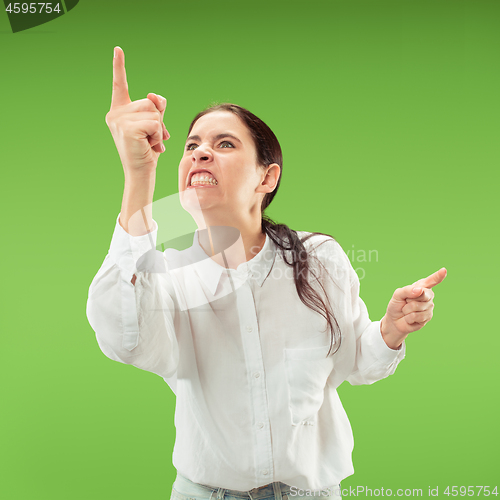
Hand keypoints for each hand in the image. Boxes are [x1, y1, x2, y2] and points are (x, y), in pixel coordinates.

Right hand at [105, 46, 169, 175]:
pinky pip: (154, 123)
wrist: (141, 174)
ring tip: (150, 142)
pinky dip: (157, 135)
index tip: (118, 49)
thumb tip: (155, 96)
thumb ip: (156, 108)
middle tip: (152, 138)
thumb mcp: (153, 126)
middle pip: (149, 102)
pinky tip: (150, 145)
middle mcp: (116, 113)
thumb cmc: (147, 152)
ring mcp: (119, 120)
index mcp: (120, 111)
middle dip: (158, 120)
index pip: (120, 85)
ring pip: (154, 112)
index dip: (119, 66)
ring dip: (159, 129)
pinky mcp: (127, 128)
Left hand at [380, 267, 446, 348]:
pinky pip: (416, 316)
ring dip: (407, 310)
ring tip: (407, 311)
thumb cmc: (397, 304)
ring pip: (417, 306)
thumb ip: (407, 290)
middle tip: (406, 302)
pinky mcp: (428, 317)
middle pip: (422, 294)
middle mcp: (428, 296)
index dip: (438, 276)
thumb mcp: (398, 294)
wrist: (394, 320)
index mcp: (421, 287)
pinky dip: (408, 318)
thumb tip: (420, 290)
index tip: (444, 270)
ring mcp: (429, 307)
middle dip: (409, 299)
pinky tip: (409, 318)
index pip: (431, 281)